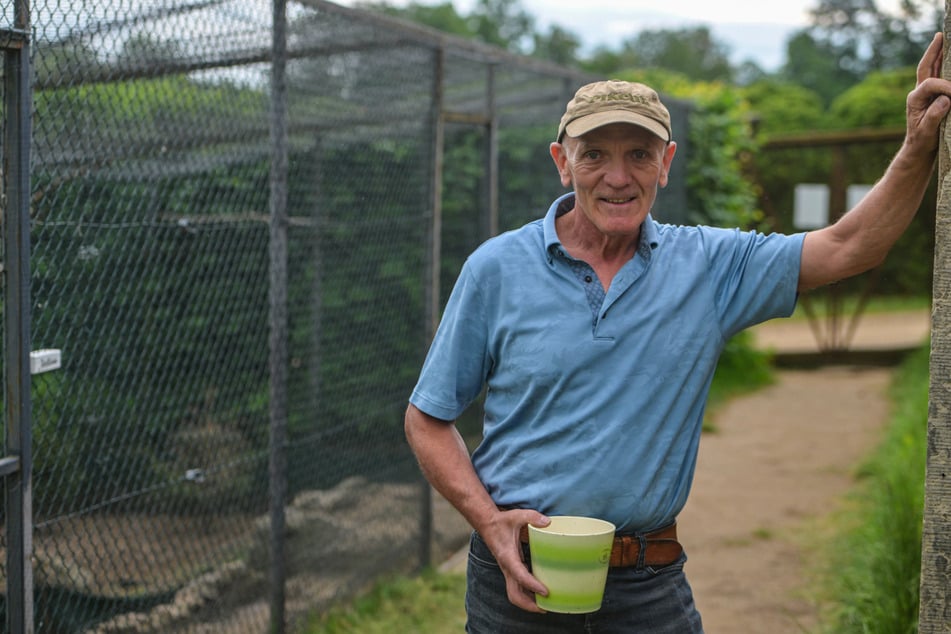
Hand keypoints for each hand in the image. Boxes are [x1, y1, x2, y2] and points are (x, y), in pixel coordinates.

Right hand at [477, 509, 550, 612]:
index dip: (533, 586)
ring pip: (514, 594)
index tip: (546, 592)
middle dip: (529, 605)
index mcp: (508, 557)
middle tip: (546, 608)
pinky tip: (539, 593)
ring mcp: (507, 570)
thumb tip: (548, 522)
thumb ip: (532, 517)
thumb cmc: (502, 521)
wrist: (487, 523)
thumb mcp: (517, 515)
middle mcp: (506, 567)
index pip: (520, 576)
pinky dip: (527, 594)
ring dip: (528, 602)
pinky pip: (517, 587)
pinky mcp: (509, 570)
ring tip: (545, 605)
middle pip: (514, 594)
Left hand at [904, 33, 950, 157]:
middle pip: (925, 67)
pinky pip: (938, 76)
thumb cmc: (922, 141)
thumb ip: (934, 116)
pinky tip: (947, 57)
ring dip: (939, 54)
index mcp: (914, 99)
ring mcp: (924, 93)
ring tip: (944, 40)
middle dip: (934, 51)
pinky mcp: (931, 96)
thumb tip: (946, 99)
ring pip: (932, 68)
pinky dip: (943, 65)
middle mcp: (917, 92)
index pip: (930, 83)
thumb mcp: (927, 131)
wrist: (919, 148)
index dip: (945, 86)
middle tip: (940, 35)